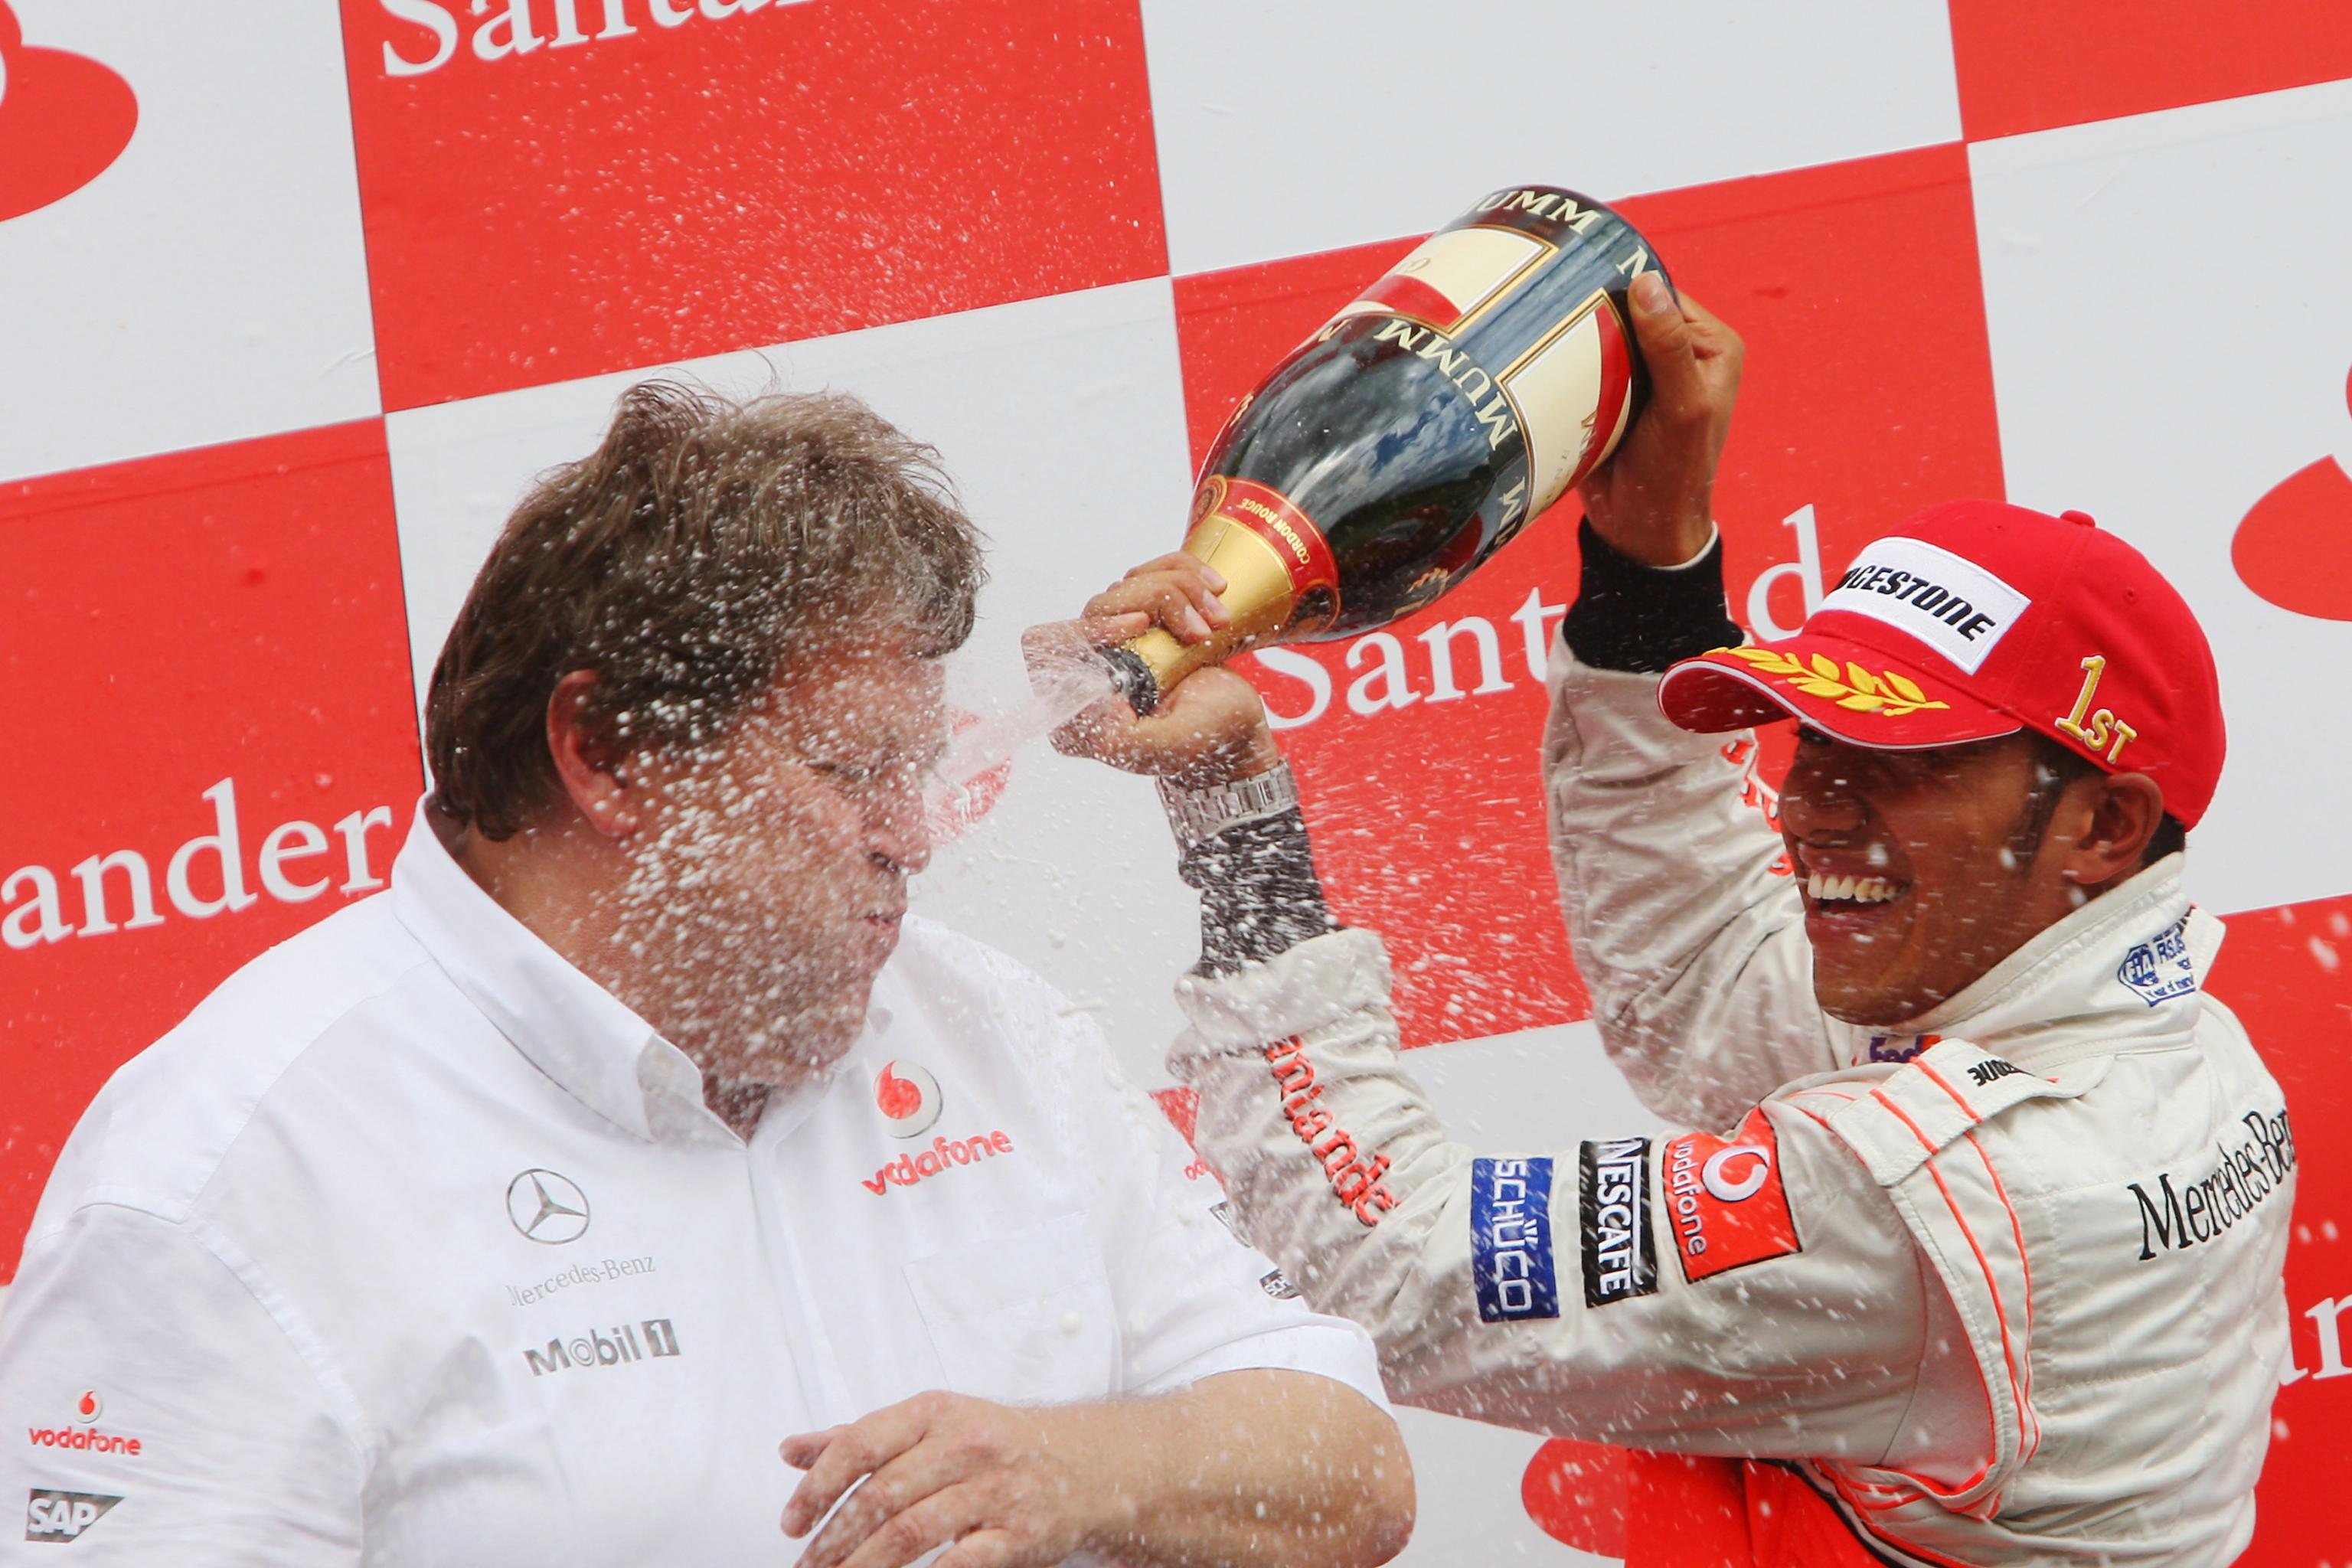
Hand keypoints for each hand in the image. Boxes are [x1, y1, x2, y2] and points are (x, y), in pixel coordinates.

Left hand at [780, 1391, 1112, 1567]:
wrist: (1087, 1465)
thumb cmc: (995, 1445)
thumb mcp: (931, 1425)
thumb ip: (860, 1438)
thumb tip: (792, 1450)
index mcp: (936, 1413)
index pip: (860, 1444)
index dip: (818, 1487)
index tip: (792, 1521)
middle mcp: (965, 1445)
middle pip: (880, 1496)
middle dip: (832, 1539)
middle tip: (806, 1565)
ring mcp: (994, 1491)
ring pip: (909, 1533)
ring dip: (862, 1566)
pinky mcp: (1019, 1535)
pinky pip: (960, 1563)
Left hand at [1024, 553, 1282, 787]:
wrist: (1245, 723)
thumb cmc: (1213, 737)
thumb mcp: (1174, 745)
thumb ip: (1123, 738)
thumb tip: (1089, 697)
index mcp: (1081, 715)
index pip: (1045, 647)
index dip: (1088, 627)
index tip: (1140, 625)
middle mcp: (1090, 675)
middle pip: (1098, 606)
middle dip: (1159, 601)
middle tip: (1200, 629)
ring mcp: (1115, 643)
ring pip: (1129, 583)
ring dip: (1183, 589)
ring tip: (1219, 620)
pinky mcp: (1142, 619)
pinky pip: (1153, 572)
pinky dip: (1188, 572)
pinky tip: (1216, 592)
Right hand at [1577, 274, 1743, 566]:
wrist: (1642, 528)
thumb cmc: (1675, 471)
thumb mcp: (1681, 405)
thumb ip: (1668, 345)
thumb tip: (1646, 283)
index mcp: (1712, 346)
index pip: (1663, 297)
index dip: (1628, 294)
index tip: (1588, 297)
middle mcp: (1680, 354)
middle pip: (1628, 314)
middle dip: (1596, 317)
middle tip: (1560, 322)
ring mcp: (1643, 375)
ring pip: (1601, 338)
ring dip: (1576, 344)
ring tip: (1549, 345)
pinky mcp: (1610, 395)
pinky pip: (1583, 367)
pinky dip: (1566, 368)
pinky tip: (1545, 367)